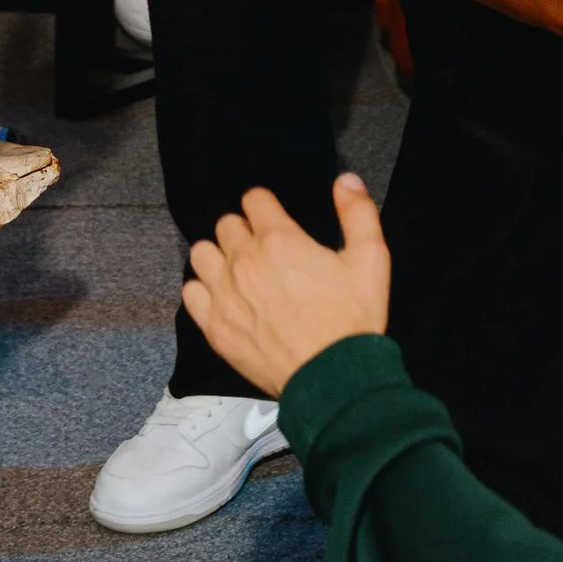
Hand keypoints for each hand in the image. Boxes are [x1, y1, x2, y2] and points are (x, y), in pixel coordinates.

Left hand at [182, 176, 389, 400]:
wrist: (335, 380)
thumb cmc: (352, 321)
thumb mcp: (371, 260)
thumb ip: (357, 212)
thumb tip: (345, 181)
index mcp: (279, 240)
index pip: (253, 199)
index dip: (266, 207)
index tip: (275, 221)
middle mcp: (245, 262)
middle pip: (226, 224)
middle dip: (245, 231)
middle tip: (264, 251)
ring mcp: (225, 296)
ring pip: (202, 254)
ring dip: (219, 257)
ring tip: (239, 272)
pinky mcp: (216, 328)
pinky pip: (191, 293)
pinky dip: (204, 291)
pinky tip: (225, 298)